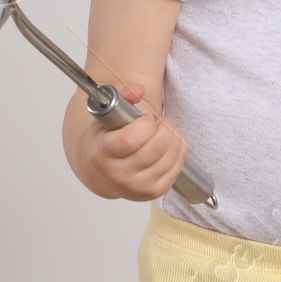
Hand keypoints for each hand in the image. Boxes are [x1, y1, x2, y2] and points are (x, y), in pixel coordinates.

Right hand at [74, 80, 190, 201]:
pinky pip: (177, 167)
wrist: (101, 172)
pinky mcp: (153, 192)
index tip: (145, 118)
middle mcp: (117, 175)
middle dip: (164, 127)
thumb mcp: (106, 115)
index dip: (146, 124)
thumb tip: (139, 89)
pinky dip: (180, 150)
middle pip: (156, 148)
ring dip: (174, 136)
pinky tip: (171, 142)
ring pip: (170, 157)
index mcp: (100, 154)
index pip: (131, 139)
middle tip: (158, 122)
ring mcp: (136, 187)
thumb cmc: (105, 140)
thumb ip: (121, 95)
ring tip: (164, 130)